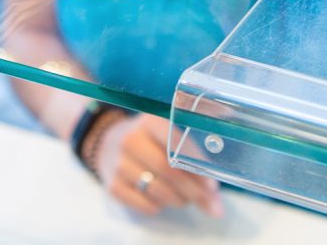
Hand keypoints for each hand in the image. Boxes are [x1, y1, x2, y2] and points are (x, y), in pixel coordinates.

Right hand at [95, 114, 223, 216]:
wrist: (110, 143)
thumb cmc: (152, 140)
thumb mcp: (169, 133)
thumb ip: (194, 156)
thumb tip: (217, 198)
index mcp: (150, 121)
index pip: (176, 142)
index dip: (195, 164)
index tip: (212, 185)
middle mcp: (131, 139)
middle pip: (167, 170)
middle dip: (193, 191)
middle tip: (209, 202)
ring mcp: (119, 163)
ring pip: (157, 190)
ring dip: (179, 200)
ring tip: (187, 199)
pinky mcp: (112, 185)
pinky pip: (143, 204)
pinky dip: (159, 207)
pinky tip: (163, 200)